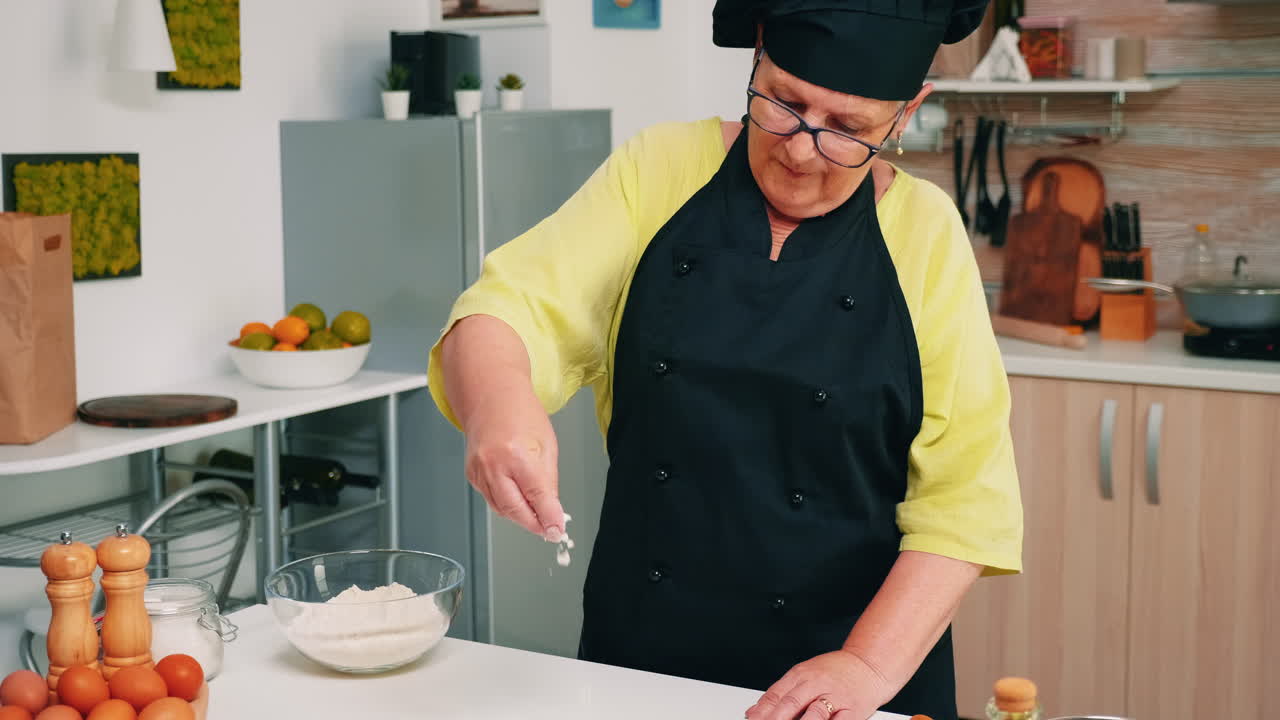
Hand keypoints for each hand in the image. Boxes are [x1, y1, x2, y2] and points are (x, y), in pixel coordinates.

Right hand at [462, 388, 565, 539]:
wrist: (489, 397)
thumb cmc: (520, 412)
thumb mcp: (547, 444)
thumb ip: (549, 481)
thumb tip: (553, 510)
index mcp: (516, 454)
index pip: (536, 496)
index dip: (549, 518)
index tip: (558, 530)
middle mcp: (493, 465)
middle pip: (514, 510)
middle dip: (534, 524)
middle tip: (550, 529)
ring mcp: (478, 471)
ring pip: (501, 509)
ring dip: (521, 517)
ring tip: (538, 515)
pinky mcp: (471, 476)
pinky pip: (491, 500)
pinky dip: (507, 505)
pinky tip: (519, 500)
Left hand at [745, 649, 892, 719]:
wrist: (869, 666)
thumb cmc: (836, 672)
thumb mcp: (805, 675)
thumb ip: (780, 693)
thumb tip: (753, 712)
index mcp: (802, 674)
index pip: (776, 694)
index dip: (762, 711)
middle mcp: (817, 683)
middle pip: (791, 703)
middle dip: (775, 719)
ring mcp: (835, 697)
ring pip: (813, 714)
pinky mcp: (853, 710)